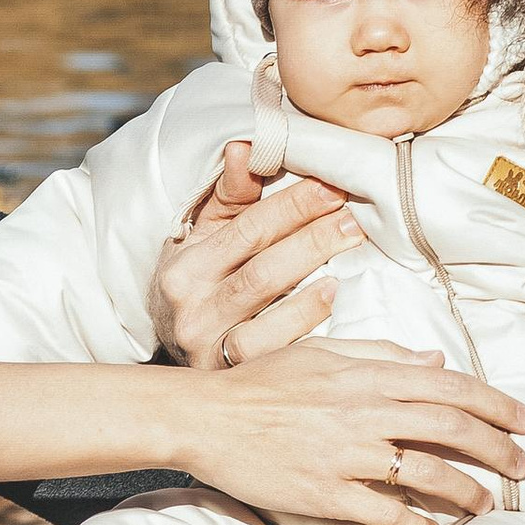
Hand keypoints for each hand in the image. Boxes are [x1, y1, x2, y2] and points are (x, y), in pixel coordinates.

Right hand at [150, 144, 358, 371]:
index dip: (290, 208)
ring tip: (348, 258)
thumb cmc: (198, 280)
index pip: (246, 232)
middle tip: (353, 221)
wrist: (171, 343)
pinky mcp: (231, 376)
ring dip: (312, 287)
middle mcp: (192, 309)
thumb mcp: (204, 236)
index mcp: (185, 267)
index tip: (331, 187)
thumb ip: (229, 196)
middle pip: (262, 273)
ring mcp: (210, 348)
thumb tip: (245, 148)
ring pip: (265, 317)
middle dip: (311, 242)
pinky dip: (304, 326)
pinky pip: (273, 353)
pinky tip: (331, 301)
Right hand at [169, 339, 524, 524]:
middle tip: (522, 467)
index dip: (496, 404)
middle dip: (498, 449)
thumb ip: (380, 353)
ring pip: (428, 473)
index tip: (524, 420)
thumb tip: (433, 360)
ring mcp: (347, 454)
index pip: (450, 386)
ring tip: (487, 505)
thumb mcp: (321, 351)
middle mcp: (364, 412)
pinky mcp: (326, 492)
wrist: (206, 418)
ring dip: (468, 492)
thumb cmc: (261, 382)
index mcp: (366, 374)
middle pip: (452, 428)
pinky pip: (385, 513)